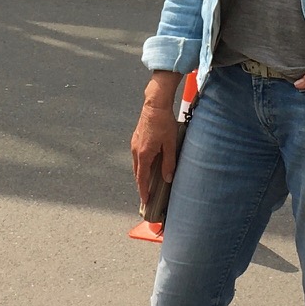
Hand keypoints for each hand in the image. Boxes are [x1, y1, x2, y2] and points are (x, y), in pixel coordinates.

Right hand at [130, 72, 183, 208]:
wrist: (155, 105)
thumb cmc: (164, 123)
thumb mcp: (170, 144)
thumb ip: (169, 162)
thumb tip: (168, 178)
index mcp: (144, 154)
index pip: (142, 178)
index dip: (143, 190)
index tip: (145, 200)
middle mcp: (136, 150)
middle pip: (137, 172)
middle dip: (142, 184)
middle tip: (147, 195)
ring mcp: (134, 144)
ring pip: (137, 164)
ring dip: (141, 174)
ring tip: (148, 182)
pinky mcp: (136, 138)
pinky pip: (137, 156)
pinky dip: (141, 164)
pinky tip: (148, 164)